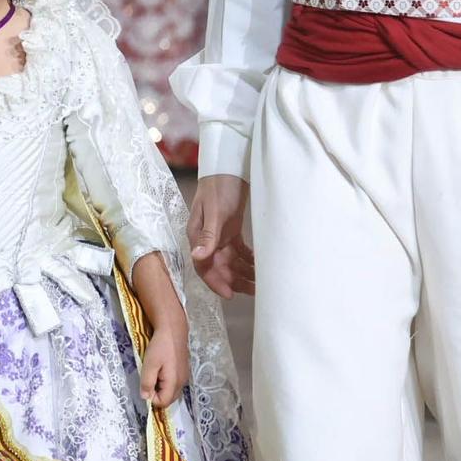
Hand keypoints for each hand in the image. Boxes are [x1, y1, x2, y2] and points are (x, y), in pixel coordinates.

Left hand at [139, 327, 189, 409]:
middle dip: (157, 394)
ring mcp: (184, 377)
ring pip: (171, 391)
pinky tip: (160, 370)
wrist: (173, 331)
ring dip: (161, 388)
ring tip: (154, 373)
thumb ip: (147, 382)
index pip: (163, 402)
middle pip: (169, 399)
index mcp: (174, 382)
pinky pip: (174, 383)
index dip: (152, 398)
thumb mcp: (149, 364)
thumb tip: (145, 397)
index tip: (144, 386)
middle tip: (148, 380)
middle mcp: (182, 382)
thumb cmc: (160, 347)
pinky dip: (165, 382)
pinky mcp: (183, 371)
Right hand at [188, 175, 255, 298]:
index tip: (231, 295)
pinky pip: (239, 251)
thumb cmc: (219, 187)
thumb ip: (208, 236)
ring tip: (262, 282)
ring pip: (232, 261)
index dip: (216, 282)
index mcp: (198, 236)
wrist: (230, 166)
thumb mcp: (215, 212)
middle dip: (236, 280)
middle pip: (220, 266)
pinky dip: (249, 259)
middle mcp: (207, 239)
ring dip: (245, 272)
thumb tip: (198, 258)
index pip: (203, 265)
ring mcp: (219, 235)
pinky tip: (260, 264)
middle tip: (255, 291)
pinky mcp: (231, 230)